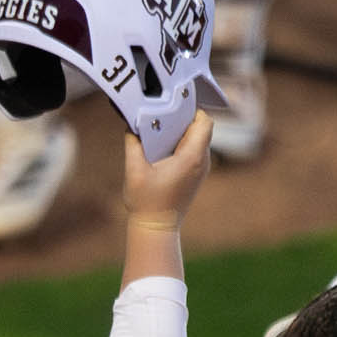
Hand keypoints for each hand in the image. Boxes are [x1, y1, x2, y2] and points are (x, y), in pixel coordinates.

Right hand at [123, 110, 213, 228]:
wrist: (157, 229)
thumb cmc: (147, 202)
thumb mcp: (134, 170)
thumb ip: (133, 143)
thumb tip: (132, 125)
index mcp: (192, 157)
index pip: (204, 122)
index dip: (192, 110)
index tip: (173, 107)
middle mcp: (202, 162)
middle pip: (200, 128)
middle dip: (182, 119)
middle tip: (161, 117)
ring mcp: (201, 170)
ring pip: (197, 139)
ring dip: (181, 133)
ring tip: (159, 132)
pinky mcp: (195, 176)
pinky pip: (193, 151)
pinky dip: (181, 145)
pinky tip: (162, 149)